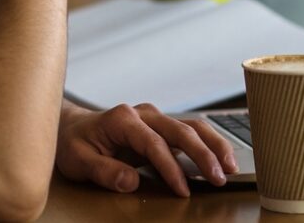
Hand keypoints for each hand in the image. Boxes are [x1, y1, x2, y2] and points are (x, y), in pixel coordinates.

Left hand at [56, 102, 238, 196]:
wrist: (72, 127)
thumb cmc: (75, 143)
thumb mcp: (78, 160)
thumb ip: (103, 171)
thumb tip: (130, 181)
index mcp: (123, 119)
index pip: (154, 143)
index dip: (170, 167)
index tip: (183, 189)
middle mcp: (143, 113)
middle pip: (181, 129)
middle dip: (203, 154)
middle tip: (219, 177)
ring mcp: (154, 117)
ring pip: (191, 126)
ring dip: (213, 145)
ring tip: (230, 166)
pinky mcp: (161, 126)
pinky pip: (189, 131)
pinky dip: (208, 143)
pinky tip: (221, 158)